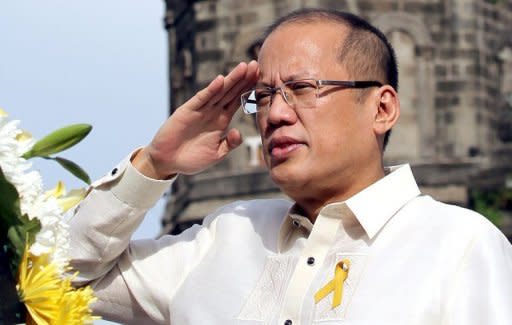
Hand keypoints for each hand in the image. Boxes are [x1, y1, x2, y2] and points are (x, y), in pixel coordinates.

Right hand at [133, 61, 258, 178]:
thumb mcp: (216, 154)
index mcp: (221, 121)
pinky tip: (220, 80)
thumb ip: (229, 144)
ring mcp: (200, 110)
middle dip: (243, 79)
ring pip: (219, 92)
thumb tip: (238, 132)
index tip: (261, 78)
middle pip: (231, 92)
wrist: (168, 162)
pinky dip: (210, 90)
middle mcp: (212, 112)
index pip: (237, 101)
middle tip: (256, 64)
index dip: (248, 90)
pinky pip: (201, 99)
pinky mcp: (187, 111)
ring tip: (243, 67)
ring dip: (231, 79)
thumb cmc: (192, 158)